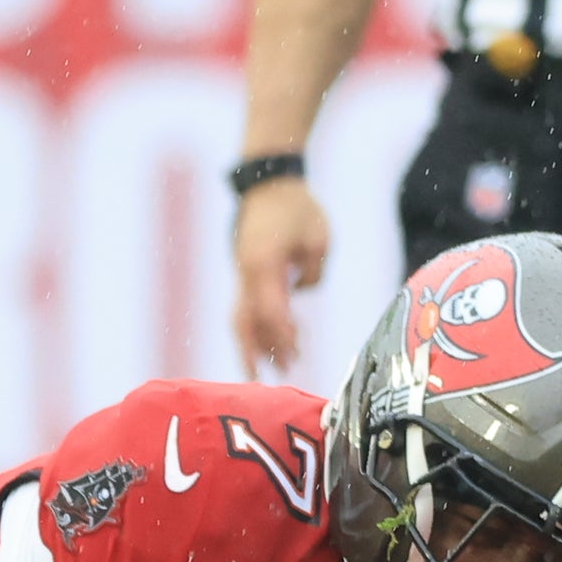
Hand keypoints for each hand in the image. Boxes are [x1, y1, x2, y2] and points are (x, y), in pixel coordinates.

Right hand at [230, 176, 329, 374]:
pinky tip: (269, 344)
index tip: (297, 348)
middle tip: (269, 378)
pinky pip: (247, 308)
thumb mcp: (319, 237)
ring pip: (242, 318)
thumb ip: (313, 270)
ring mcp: (243, 273)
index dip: (282, 331)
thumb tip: (301, 290)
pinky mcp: (246, 273)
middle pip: (246, 321)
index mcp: (263, 263)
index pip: (271, 308)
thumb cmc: (298, 207)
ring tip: (266, 371)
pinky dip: (255, 329)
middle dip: (256, 351)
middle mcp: (247, 273)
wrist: (269, 183)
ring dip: (254, 345)